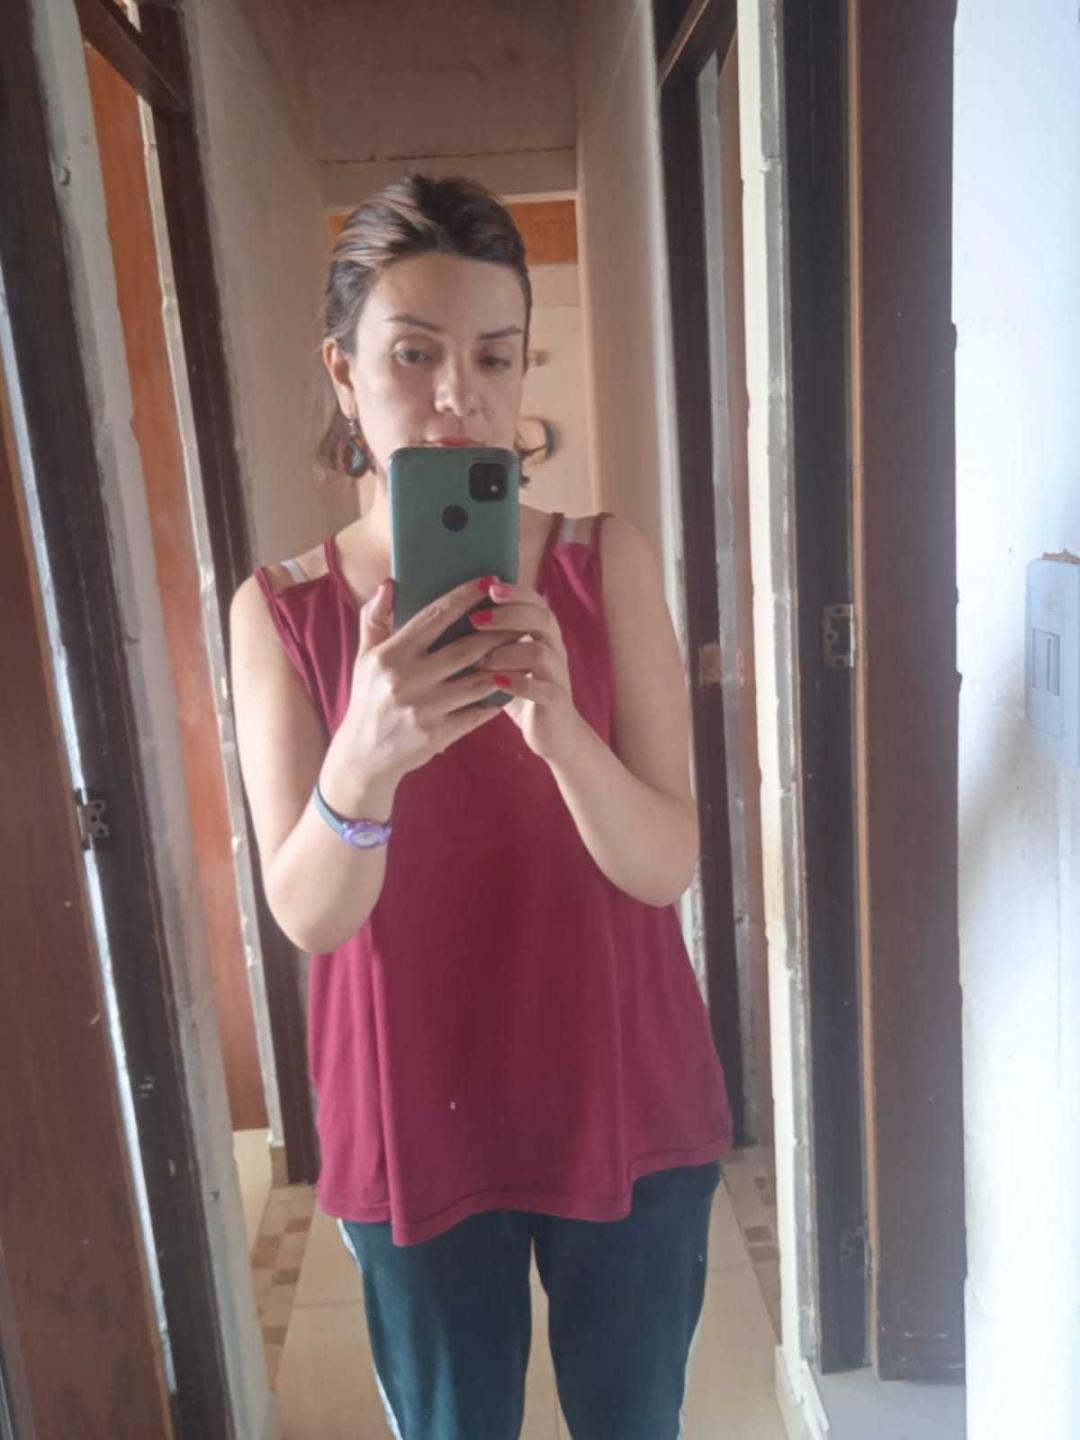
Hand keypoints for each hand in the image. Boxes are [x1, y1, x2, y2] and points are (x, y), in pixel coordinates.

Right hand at [322, 577, 507, 805]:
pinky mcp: (436, 735)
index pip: (435, 617)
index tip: (490, 582)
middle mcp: (406, 681)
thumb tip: (390, 583)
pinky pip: (476, 713)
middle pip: (465, 649)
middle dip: (497, 632)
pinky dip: (496, 700)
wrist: (362, 755)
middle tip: (520, 616)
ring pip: (477, 682)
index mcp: (390, 656)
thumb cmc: (368, 698)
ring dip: (504, 665)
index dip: (465, 597)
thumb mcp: (364, 658)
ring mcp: (423, 710)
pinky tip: (510, 686)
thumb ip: (375, 618)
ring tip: (522, 649)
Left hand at [470, 580, 581, 762]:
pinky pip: (541, 688)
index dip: (515, 592)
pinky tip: (494, 683)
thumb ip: (488, 637)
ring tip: (480, 659)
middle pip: (542, 618)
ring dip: (507, 652)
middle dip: (509, 614)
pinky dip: (517, 684)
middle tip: (477, 619)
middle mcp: (554, 648)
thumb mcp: (506, 658)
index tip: (487, 587)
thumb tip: (445, 614)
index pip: (535, 601)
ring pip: (540, 652)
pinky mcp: (555, 702)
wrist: (552, 731)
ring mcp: (557, 675)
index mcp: (542, 633)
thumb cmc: (518, 690)